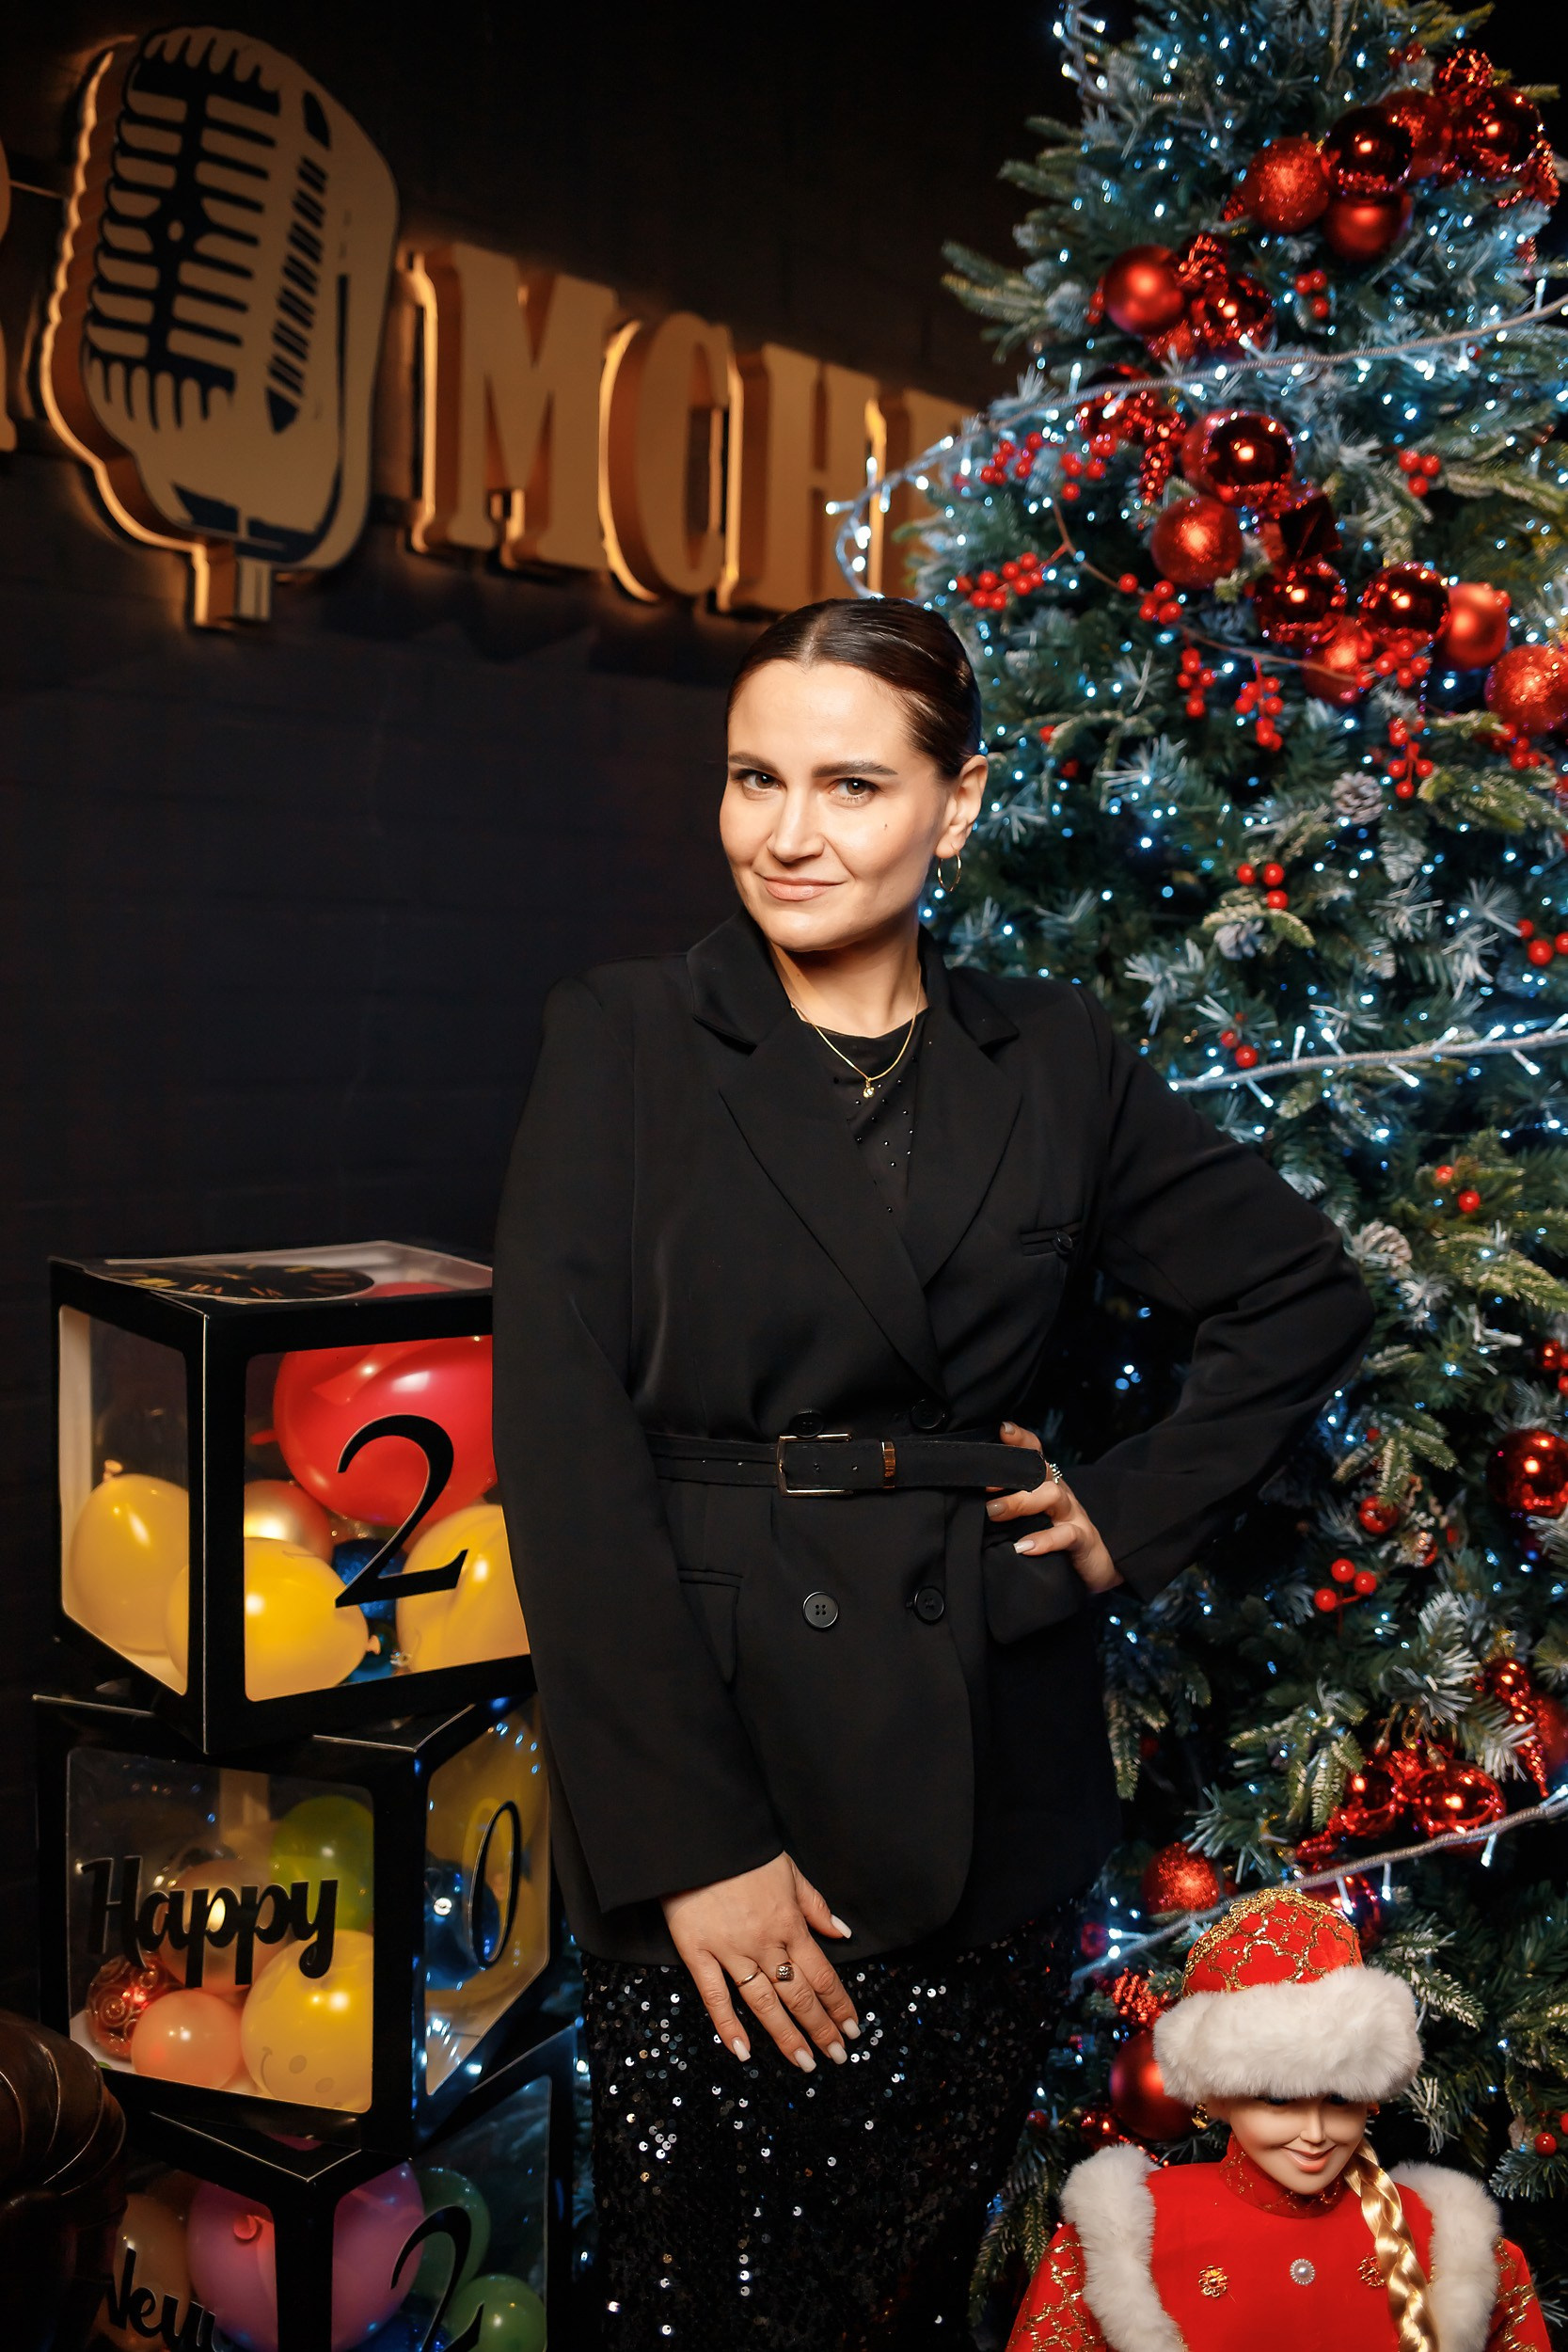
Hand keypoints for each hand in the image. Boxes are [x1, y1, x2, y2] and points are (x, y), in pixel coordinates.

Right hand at [661, 1851, 860, 2071]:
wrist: (699, 1837)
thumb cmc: (745, 1853)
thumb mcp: (790, 1871)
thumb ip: (815, 1906)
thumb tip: (842, 1934)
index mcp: (789, 1924)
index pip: (821, 1974)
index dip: (838, 2005)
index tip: (852, 2029)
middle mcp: (765, 1943)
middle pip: (798, 1995)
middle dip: (820, 2029)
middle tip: (836, 2057)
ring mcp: (730, 1951)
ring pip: (763, 2003)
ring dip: (786, 2037)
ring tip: (803, 2063)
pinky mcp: (697, 1953)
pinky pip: (714, 1996)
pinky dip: (727, 2026)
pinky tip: (742, 2051)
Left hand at [985, 1422, 1122, 1594]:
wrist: (1095, 1567)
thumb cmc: (1054, 1539)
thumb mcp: (1031, 1518)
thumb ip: (1006, 1506)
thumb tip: (967, 1501)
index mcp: (1046, 1485)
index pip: (1036, 1453)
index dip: (1020, 1440)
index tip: (1001, 1430)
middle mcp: (1061, 1494)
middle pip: (1041, 1470)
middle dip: (1010, 1475)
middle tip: (982, 1487)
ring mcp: (1073, 1515)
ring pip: (1052, 1495)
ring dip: (1021, 1502)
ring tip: (995, 1512)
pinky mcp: (1083, 1539)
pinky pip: (1066, 1535)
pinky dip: (1045, 1540)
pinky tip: (1024, 1547)